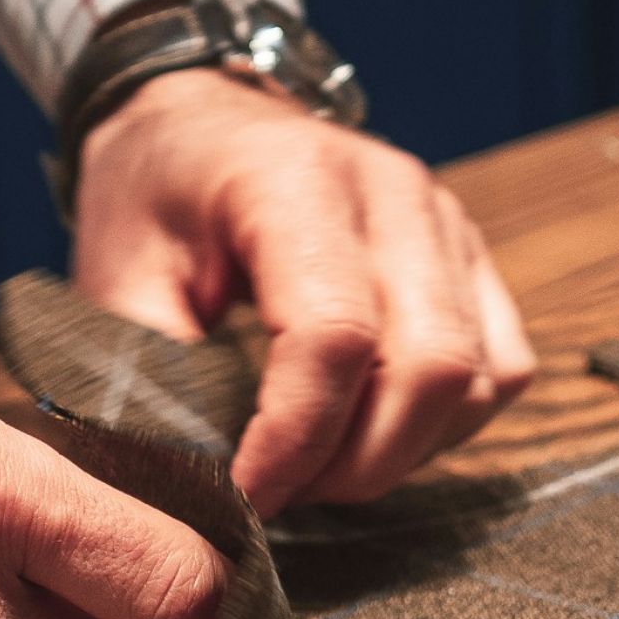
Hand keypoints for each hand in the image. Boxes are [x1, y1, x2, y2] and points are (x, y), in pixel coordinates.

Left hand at [72, 68, 536, 517]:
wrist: (197, 123)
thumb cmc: (153, 199)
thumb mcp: (117, 278)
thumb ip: (153, 376)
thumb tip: (198, 483)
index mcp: (295, 181)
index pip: (335, 337)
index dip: (295, 440)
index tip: (244, 494)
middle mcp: (393, 192)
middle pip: (428, 367)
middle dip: (356, 464)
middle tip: (283, 490)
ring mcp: (446, 221)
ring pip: (475, 379)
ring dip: (403, 451)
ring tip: (320, 464)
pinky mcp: (472, 257)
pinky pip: (501, 368)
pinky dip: (447, 425)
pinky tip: (373, 431)